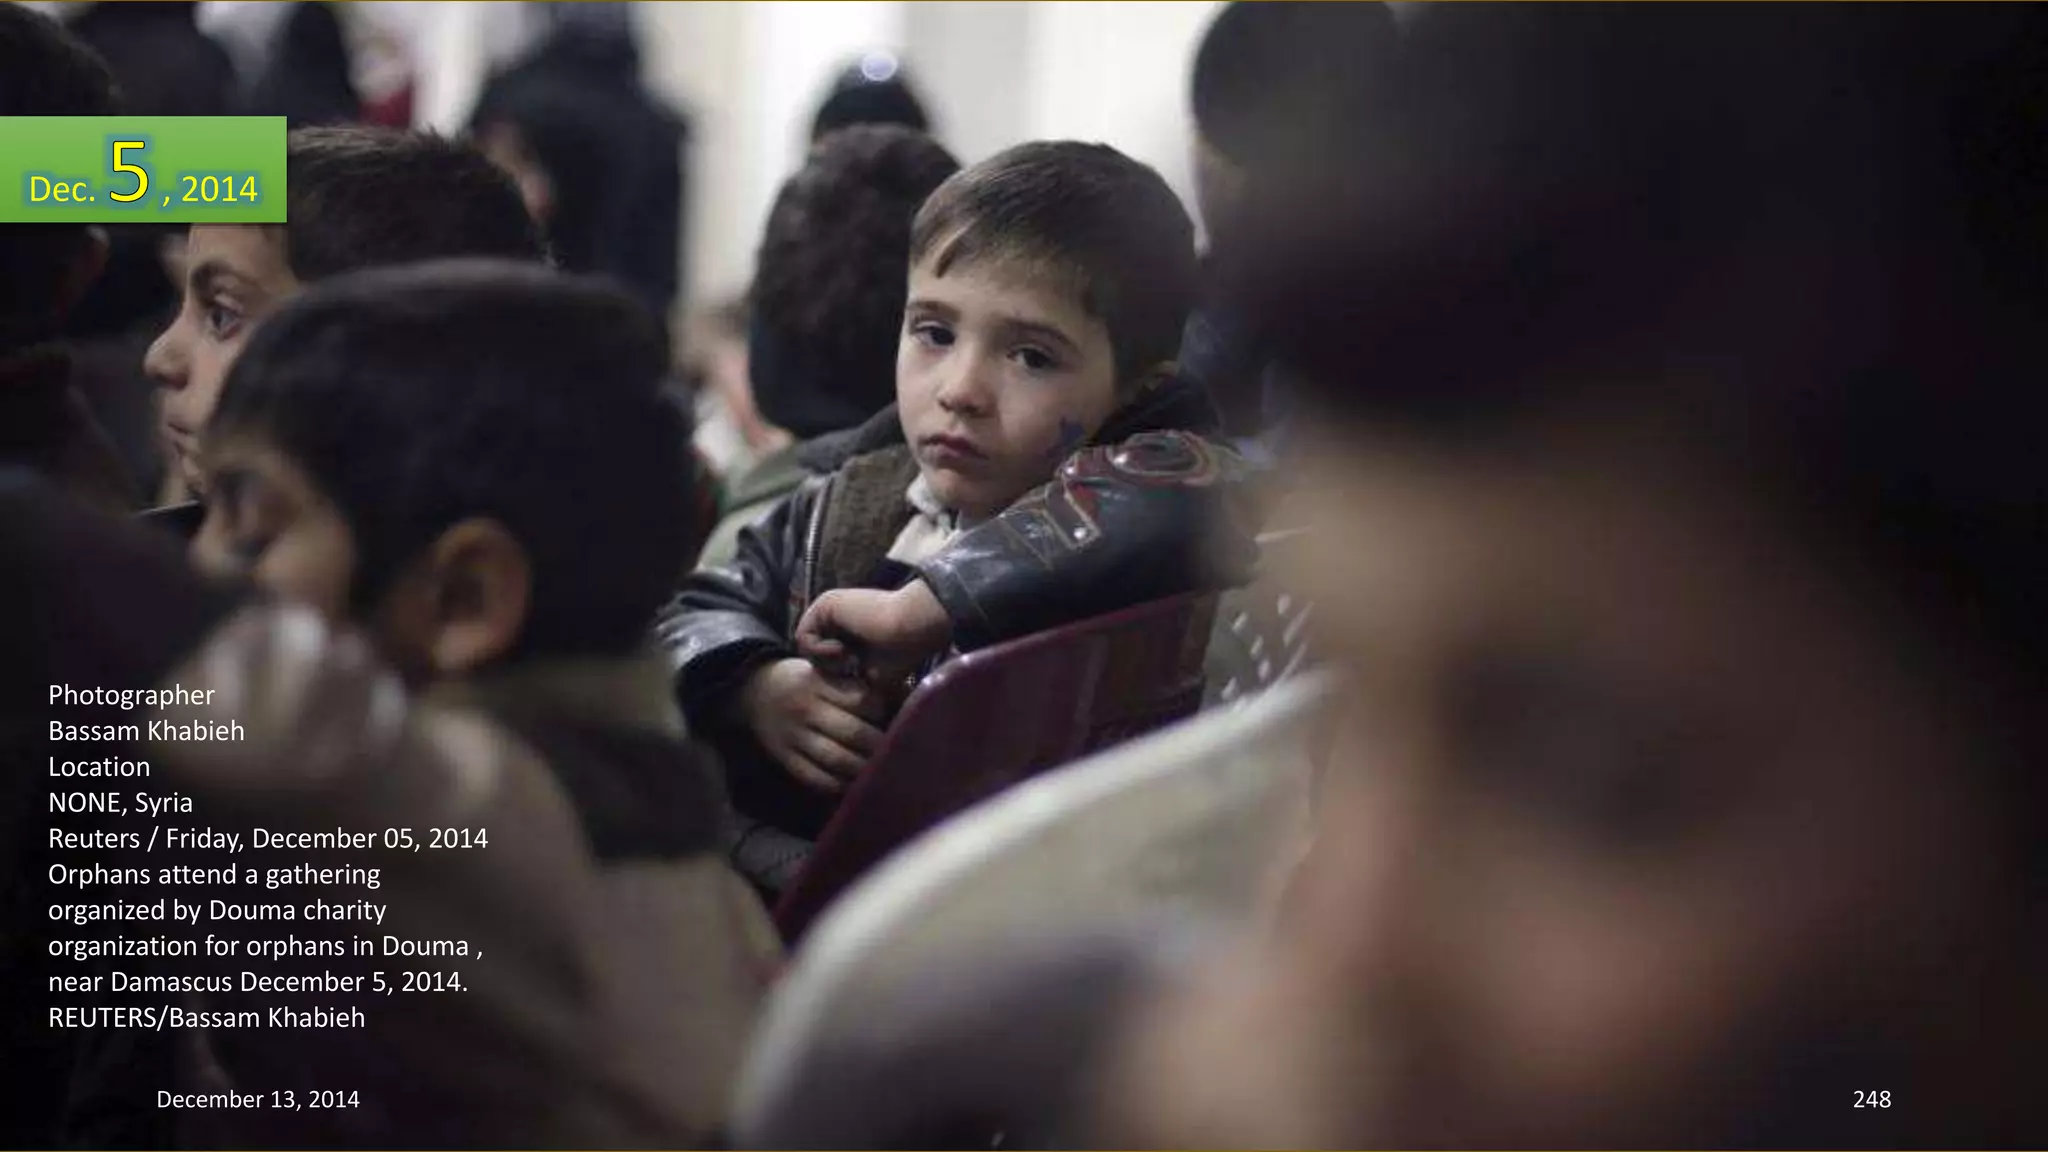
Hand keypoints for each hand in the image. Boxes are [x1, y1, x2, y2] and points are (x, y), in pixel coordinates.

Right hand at [738, 657, 886, 792]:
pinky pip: (815, 778)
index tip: (895, 716)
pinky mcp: (785, 759)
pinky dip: (838, 785)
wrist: (752, 692)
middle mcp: (806, 710)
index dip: (882, 711)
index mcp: (818, 683)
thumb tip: (896, 696)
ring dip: (863, 769)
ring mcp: (794, 738)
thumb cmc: (799, 680)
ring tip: (880, 771)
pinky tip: (854, 785)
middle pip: (852, 732)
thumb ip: (851, 684)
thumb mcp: (822, 670)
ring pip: (835, 759)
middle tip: (899, 751)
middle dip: (879, 744)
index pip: (860, 699)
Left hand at [795, 581, 952, 688]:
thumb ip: (852, 679)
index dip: (834, 675)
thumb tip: (840, 706)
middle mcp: (836, 617)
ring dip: (827, 660)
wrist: (913, 627)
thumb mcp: (872, 673)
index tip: (854, 679)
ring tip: (850, 659)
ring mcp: (829, 609)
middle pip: (812, 654)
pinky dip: (821, 650)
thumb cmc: (903, 653)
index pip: (825, 658)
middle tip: (852, 669)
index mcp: (848, 629)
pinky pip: (803, 637)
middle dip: (828, 668)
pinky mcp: (825, 604)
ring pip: (805, 647)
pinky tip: (844, 650)